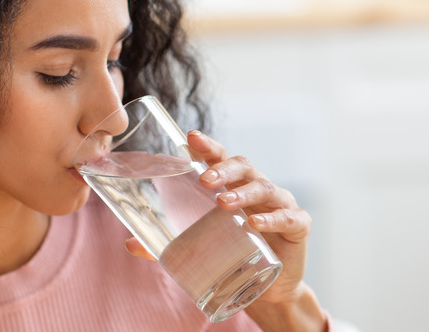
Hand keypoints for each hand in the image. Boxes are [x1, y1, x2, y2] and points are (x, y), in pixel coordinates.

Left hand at [124, 130, 311, 305]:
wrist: (268, 290)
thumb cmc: (232, 256)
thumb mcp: (199, 249)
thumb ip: (165, 246)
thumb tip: (129, 244)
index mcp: (232, 186)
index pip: (220, 158)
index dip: (208, 146)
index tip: (191, 138)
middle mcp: (256, 189)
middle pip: (243, 166)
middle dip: (223, 169)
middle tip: (204, 180)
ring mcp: (279, 205)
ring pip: (264, 187)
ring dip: (243, 192)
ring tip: (223, 203)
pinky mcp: (298, 226)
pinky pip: (289, 216)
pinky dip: (273, 218)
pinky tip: (255, 224)